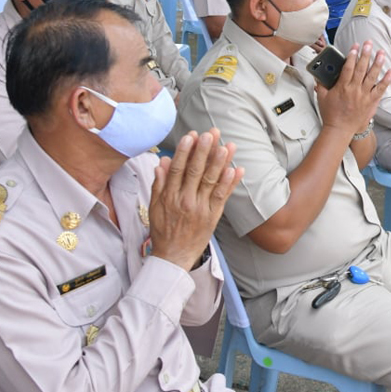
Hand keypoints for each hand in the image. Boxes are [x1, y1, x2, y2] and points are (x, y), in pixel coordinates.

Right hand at [148, 129, 240, 269]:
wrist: (173, 258)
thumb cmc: (163, 231)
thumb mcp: (154, 207)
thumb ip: (159, 184)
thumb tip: (162, 162)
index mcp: (169, 196)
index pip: (178, 169)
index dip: (185, 151)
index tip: (191, 136)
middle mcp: (185, 201)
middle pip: (195, 171)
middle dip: (204, 151)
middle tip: (211, 134)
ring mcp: (200, 209)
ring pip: (211, 182)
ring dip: (220, 163)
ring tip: (228, 146)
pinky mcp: (212, 217)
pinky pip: (222, 197)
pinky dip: (229, 184)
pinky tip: (235, 170)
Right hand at [315, 42, 390, 135]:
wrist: (340, 130)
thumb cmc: (331, 114)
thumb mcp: (322, 97)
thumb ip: (321, 84)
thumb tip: (319, 74)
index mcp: (342, 87)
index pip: (348, 67)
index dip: (352, 55)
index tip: (355, 46)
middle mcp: (354, 90)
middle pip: (361, 68)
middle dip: (365, 54)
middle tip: (368, 43)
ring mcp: (364, 96)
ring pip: (372, 76)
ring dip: (377, 63)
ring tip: (381, 52)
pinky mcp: (371, 102)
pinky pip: (380, 89)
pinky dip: (386, 80)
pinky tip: (390, 71)